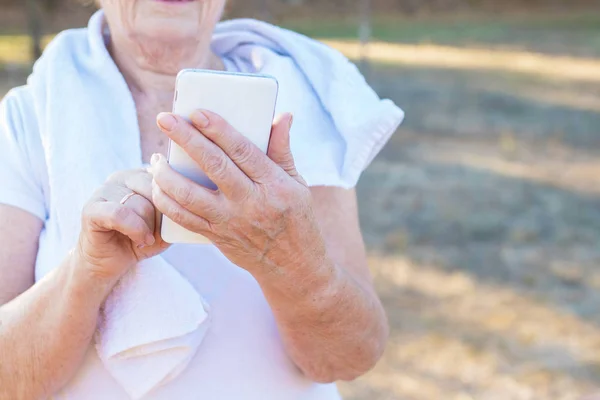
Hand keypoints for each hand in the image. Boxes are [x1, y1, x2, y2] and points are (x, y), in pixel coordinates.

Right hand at [77, 169, 169, 282]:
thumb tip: (190, 200)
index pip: (167, 177)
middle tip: (156, 232)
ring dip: (148, 227)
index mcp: (141, 175)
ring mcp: (104, 190)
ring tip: (145, 238)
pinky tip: (140, 240)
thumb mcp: (166, 224)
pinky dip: (135, 230)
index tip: (170, 221)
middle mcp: (121, 177)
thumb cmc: (141, 240)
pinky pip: (120, 214)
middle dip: (161, 216)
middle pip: (155, 188)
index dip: (174, 202)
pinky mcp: (91, 209)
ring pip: (140, 203)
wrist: (112, 263)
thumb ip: (177, 209)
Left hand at [152, 110, 326, 275]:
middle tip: (165, 119)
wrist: (291, 266)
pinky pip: (184, 219)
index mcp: (274, 185)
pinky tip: (158, 185)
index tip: (198, 112)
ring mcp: (231, 222)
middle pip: (213, 166)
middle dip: (186, 139)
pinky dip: (166, 201)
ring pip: (190, 196)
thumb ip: (283, 150)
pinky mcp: (216, 236)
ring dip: (166, 174)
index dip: (219, 130)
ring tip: (155, 157)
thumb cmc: (296, 219)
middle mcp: (251, 203)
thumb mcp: (297, 183)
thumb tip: (282, 116)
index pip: (243, 151)